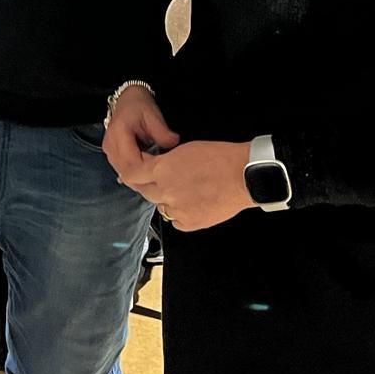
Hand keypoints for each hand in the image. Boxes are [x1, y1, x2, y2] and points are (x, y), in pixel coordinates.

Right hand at [103, 85, 179, 181]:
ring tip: (157, 174)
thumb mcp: (153, 115)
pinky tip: (148, 171)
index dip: (148, 171)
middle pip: (126, 172)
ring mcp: (108, 151)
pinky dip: (136, 174)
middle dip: (145, 178)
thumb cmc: (140, 106)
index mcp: (119, 133)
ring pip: (124, 174)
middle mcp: (110, 145)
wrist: (127, 99)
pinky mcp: (111, 154)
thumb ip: (162, 132)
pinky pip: (122, 170)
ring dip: (140, 177)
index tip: (164, 170)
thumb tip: (175, 144)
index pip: (132, 163)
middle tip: (163, 176)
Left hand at [118, 140, 253, 231]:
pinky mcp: (189, 223)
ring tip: (185, 191)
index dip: (132, 174)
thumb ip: (165, 162)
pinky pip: (175, 220)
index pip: (132, 175)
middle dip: (149, 186)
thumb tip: (154, 167)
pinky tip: (193, 203)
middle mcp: (165, 191)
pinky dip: (180, 214)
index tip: (134, 173)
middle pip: (145, 192)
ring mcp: (176, 209)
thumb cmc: (219, 158)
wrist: (242, 176)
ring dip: (167, 200)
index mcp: (162, 169)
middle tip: (161, 182)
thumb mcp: (185, 150)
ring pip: (161, 206)